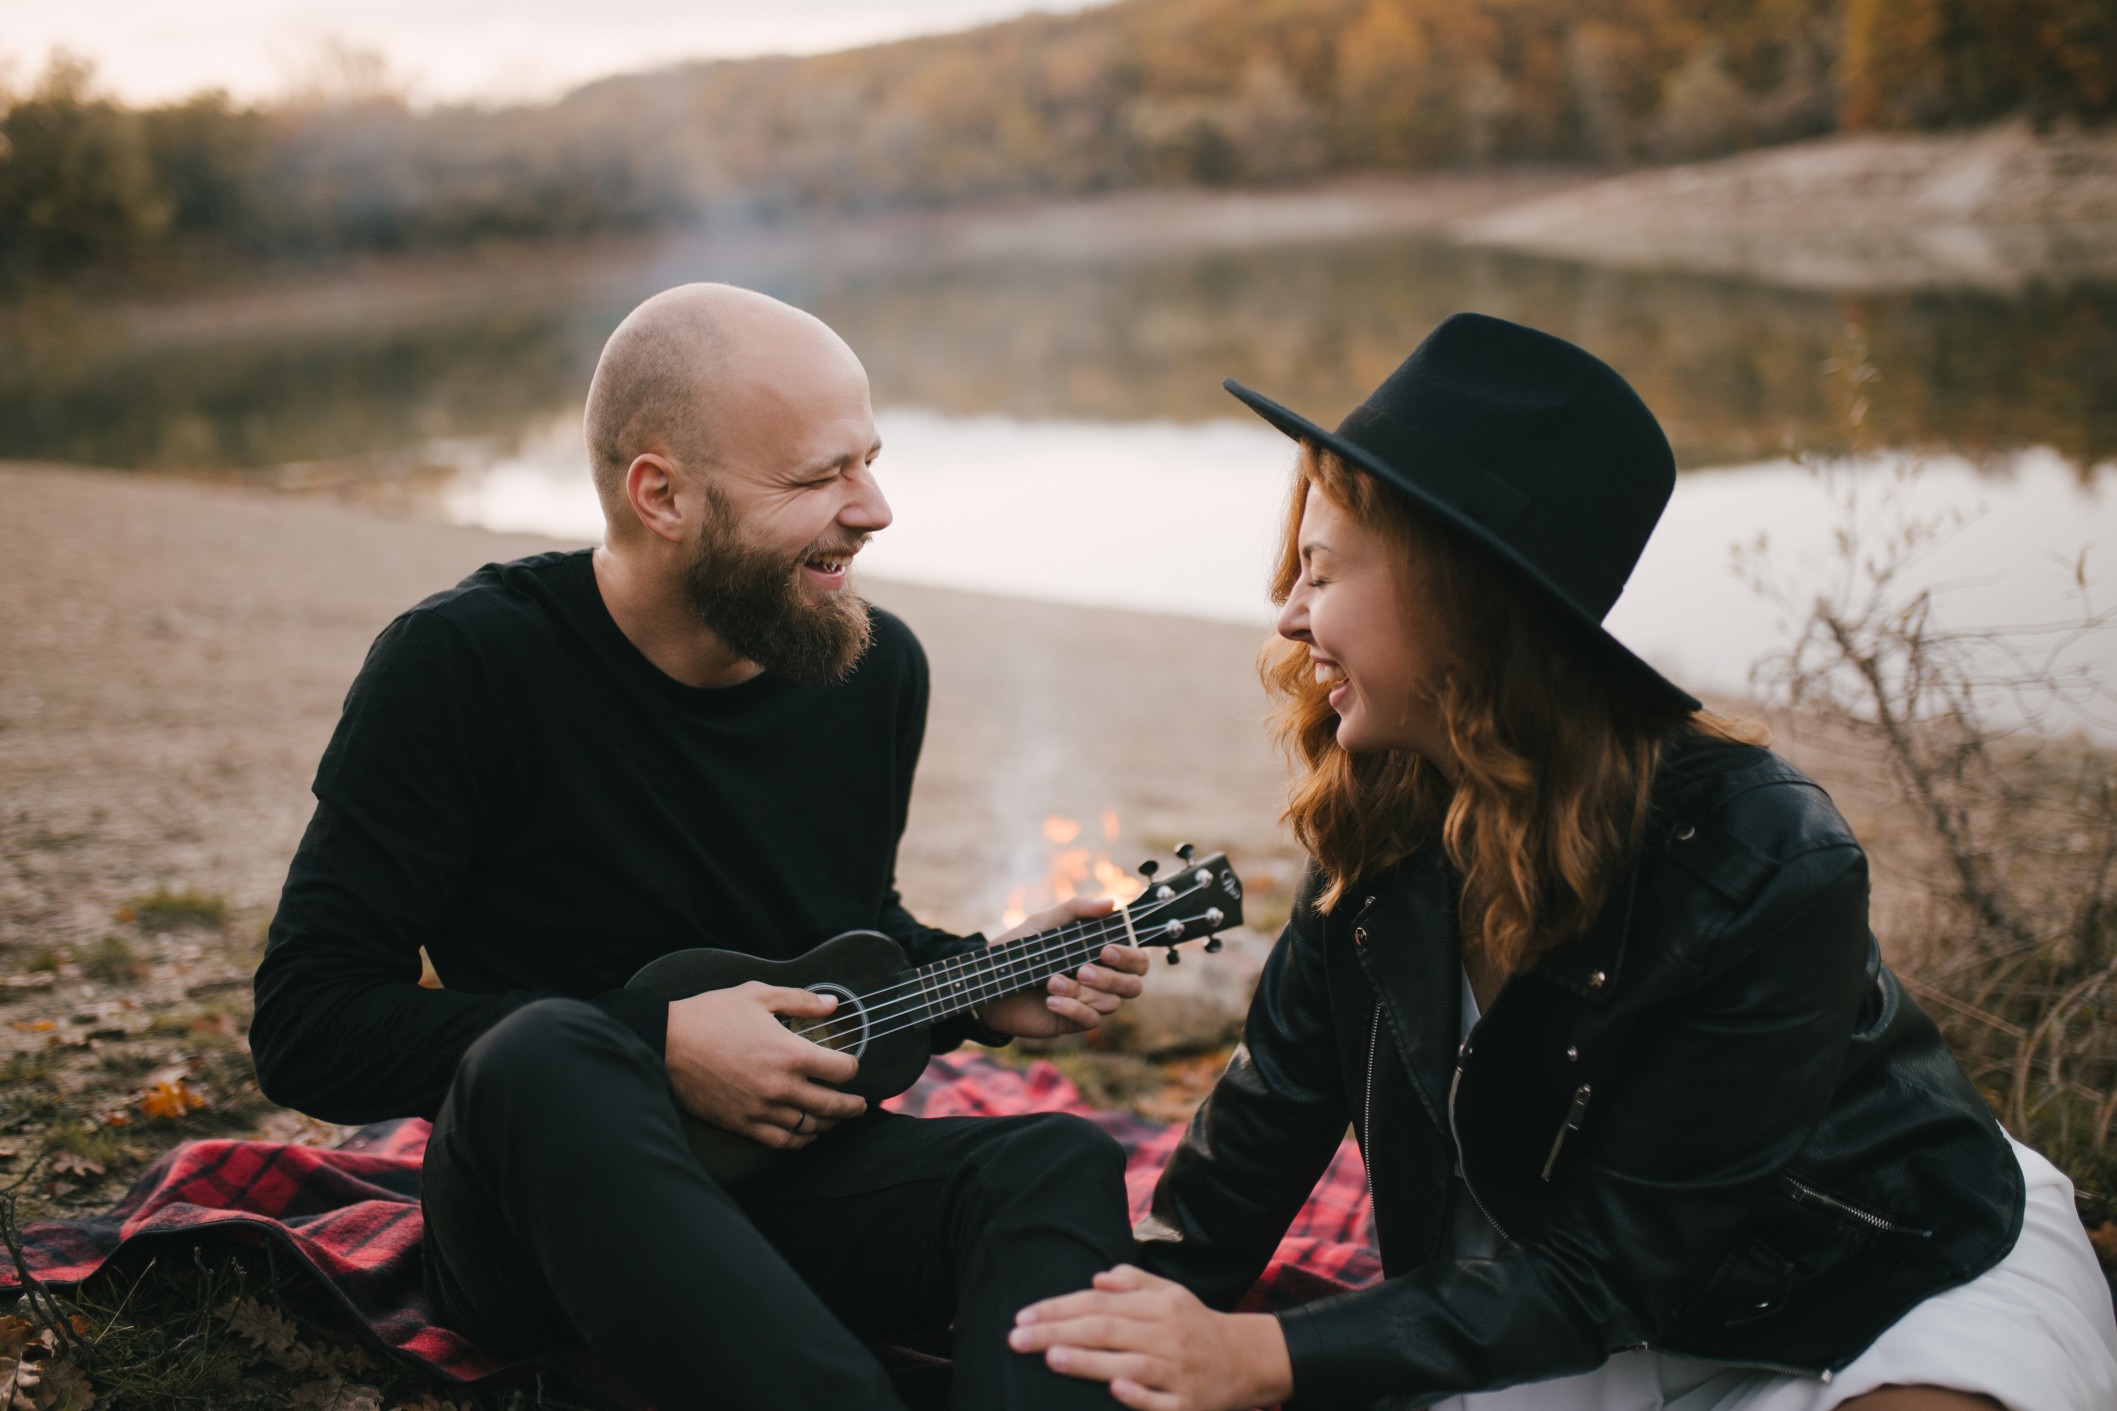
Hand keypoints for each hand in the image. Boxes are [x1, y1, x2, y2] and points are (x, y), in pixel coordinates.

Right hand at [664, 981, 864, 1147]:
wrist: (668, 1044)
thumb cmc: (712, 1015)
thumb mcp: (758, 995)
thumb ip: (800, 1000)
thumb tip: (832, 1004)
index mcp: (790, 1053)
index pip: (841, 1070)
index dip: (851, 1067)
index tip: (850, 1065)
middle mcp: (781, 1087)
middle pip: (833, 1105)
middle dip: (852, 1106)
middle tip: (860, 1105)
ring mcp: (762, 1110)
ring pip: (810, 1126)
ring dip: (828, 1124)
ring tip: (834, 1119)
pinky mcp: (743, 1124)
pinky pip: (782, 1141)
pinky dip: (799, 1140)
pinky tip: (805, 1134)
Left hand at [973, 896, 1149, 1039]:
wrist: (989, 982)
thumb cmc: (1018, 950)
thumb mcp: (1043, 923)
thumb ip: (1075, 909)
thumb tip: (1111, 903)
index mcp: (1099, 954)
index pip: (1136, 959)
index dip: (1130, 955)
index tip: (1106, 948)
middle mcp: (1100, 980)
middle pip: (1133, 985)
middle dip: (1112, 978)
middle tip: (1083, 968)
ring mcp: (1088, 1002)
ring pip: (1111, 1004)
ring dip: (1082, 992)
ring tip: (1051, 982)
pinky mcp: (1073, 1021)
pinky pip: (1090, 1021)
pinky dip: (1073, 1009)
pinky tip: (1050, 1001)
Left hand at [1010, 1265, 1292, 1410]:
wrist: (1250, 1361)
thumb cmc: (1197, 1326)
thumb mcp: (1171, 1294)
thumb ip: (1133, 1283)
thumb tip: (1095, 1279)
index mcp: (1159, 1307)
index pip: (1100, 1303)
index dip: (1059, 1307)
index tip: (1023, 1315)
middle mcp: (1167, 1336)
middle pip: (1106, 1331)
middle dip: (1058, 1332)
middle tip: (1017, 1338)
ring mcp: (1178, 1373)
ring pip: (1129, 1365)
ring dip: (1089, 1362)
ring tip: (1051, 1356)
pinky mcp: (1188, 1406)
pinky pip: (1160, 1405)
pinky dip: (1138, 1398)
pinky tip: (1113, 1390)